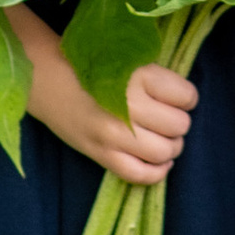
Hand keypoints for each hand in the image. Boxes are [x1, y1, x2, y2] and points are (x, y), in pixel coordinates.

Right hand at [23, 22, 197, 186]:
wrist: (47, 78)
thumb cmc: (92, 65)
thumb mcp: (129, 60)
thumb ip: (157, 80)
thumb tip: (185, 103)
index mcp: (139, 77)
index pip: (187, 96)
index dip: (186, 98)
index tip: (177, 98)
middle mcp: (129, 107)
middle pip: (179, 125)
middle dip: (178, 123)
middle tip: (166, 118)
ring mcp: (114, 134)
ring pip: (165, 151)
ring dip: (171, 147)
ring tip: (163, 139)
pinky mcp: (101, 154)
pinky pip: (141, 174)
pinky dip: (157, 172)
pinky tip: (159, 162)